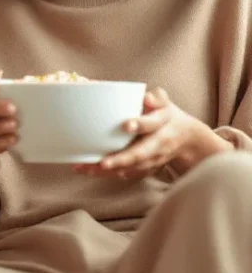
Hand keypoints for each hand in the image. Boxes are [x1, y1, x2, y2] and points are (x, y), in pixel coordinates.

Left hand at [75, 88, 231, 178]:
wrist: (186, 139)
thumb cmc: (167, 116)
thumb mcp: (166, 103)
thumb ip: (157, 97)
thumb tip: (146, 97)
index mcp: (162, 123)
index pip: (152, 124)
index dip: (140, 124)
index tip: (126, 125)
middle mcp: (158, 144)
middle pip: (140, 153)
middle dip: (121, 159)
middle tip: (103, 162)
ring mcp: (152, 159)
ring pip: (130, 168)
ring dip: (108, 170)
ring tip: (86, 168)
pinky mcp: (145, 168)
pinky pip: (126, 173)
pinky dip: (107, 175)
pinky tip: (89, 171)